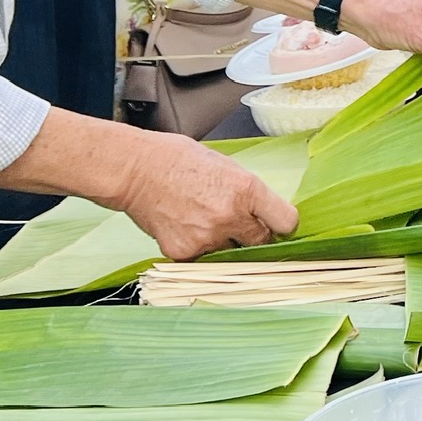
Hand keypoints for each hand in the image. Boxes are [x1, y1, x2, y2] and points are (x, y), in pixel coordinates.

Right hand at [110, 132, 299, 258]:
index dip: (282, 225)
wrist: (136, 170)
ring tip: (203, 221)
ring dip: (224, 245)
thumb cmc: (178, 160)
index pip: (286, 222)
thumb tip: (262, 212)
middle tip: (238, 225)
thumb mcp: (225, 166)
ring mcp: (207, 237)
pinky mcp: (184, 253)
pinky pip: (202, 260)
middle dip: (253, 236)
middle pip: (261, 242)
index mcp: (246, 189)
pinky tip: (184, 228)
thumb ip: (246, 192)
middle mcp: (231, 215)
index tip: (278, 226)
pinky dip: (197, 250)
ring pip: (230, 254)